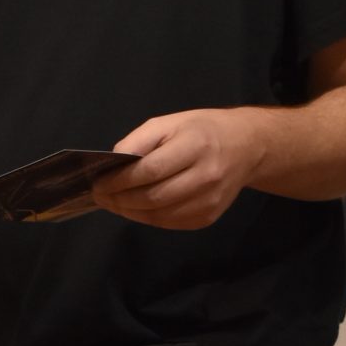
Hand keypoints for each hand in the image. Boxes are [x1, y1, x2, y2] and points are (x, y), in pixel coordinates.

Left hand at [98, 109, 265, 229]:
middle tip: (100, 195)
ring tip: (112, 203)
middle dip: (120, 199)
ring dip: (130, 212)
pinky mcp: (209, 217)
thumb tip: (113, 162)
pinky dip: (147, 218)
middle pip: (154, 197)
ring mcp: (209, 201)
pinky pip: (170, 223)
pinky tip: (134, 209)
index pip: (152, 170)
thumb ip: (139, 141)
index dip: (121, 180)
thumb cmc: (202, 130)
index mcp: (196, 145)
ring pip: (160, 215)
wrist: (246, 147)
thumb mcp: (169, 123)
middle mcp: (206, 176)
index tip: (99, 182)